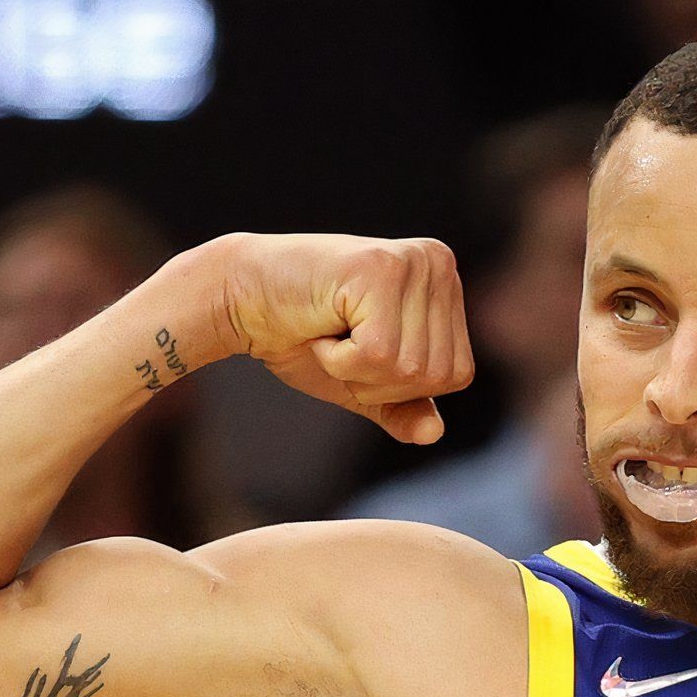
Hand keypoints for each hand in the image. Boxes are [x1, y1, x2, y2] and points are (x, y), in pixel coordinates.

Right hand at [199, 233, 474, 444]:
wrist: (240, 299)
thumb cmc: (302, 336)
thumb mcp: (364, 383)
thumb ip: (403, 408)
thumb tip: (434, 434)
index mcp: (445, 283)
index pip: (457, 374)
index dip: (402, 386)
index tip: (360, 348)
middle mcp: (438, 263)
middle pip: (436, 375)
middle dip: (379, 381)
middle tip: (339, 341)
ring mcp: (412, 262)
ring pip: (409, 368)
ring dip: (356, 370)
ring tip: (330, 331)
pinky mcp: (380, 269)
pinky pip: (378, 355)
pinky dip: (340, 359)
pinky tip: (320, 325)